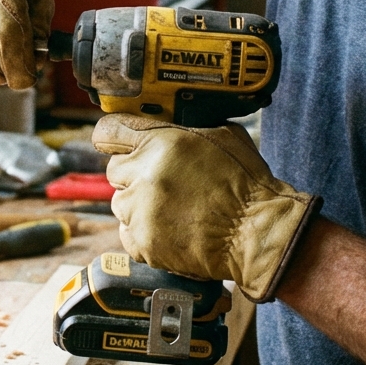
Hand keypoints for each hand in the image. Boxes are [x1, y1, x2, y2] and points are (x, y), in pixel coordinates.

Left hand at [93, 114, 321, 302]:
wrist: (256, 232)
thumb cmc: (246, 184)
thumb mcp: (222, 134)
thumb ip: (186, 126)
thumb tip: (167, 121)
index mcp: (162, 143)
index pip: (109, 131)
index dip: (111, 135)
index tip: (112, 141)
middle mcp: (145, 175)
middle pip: (114, 169)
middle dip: (132, 173)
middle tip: (159, 181)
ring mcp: (142, 211)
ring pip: (120, 203)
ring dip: (137, 204)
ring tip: (170, 207)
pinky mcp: (143, 243)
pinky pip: (126, 233)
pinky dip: (141, 232)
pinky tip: (168, 228)